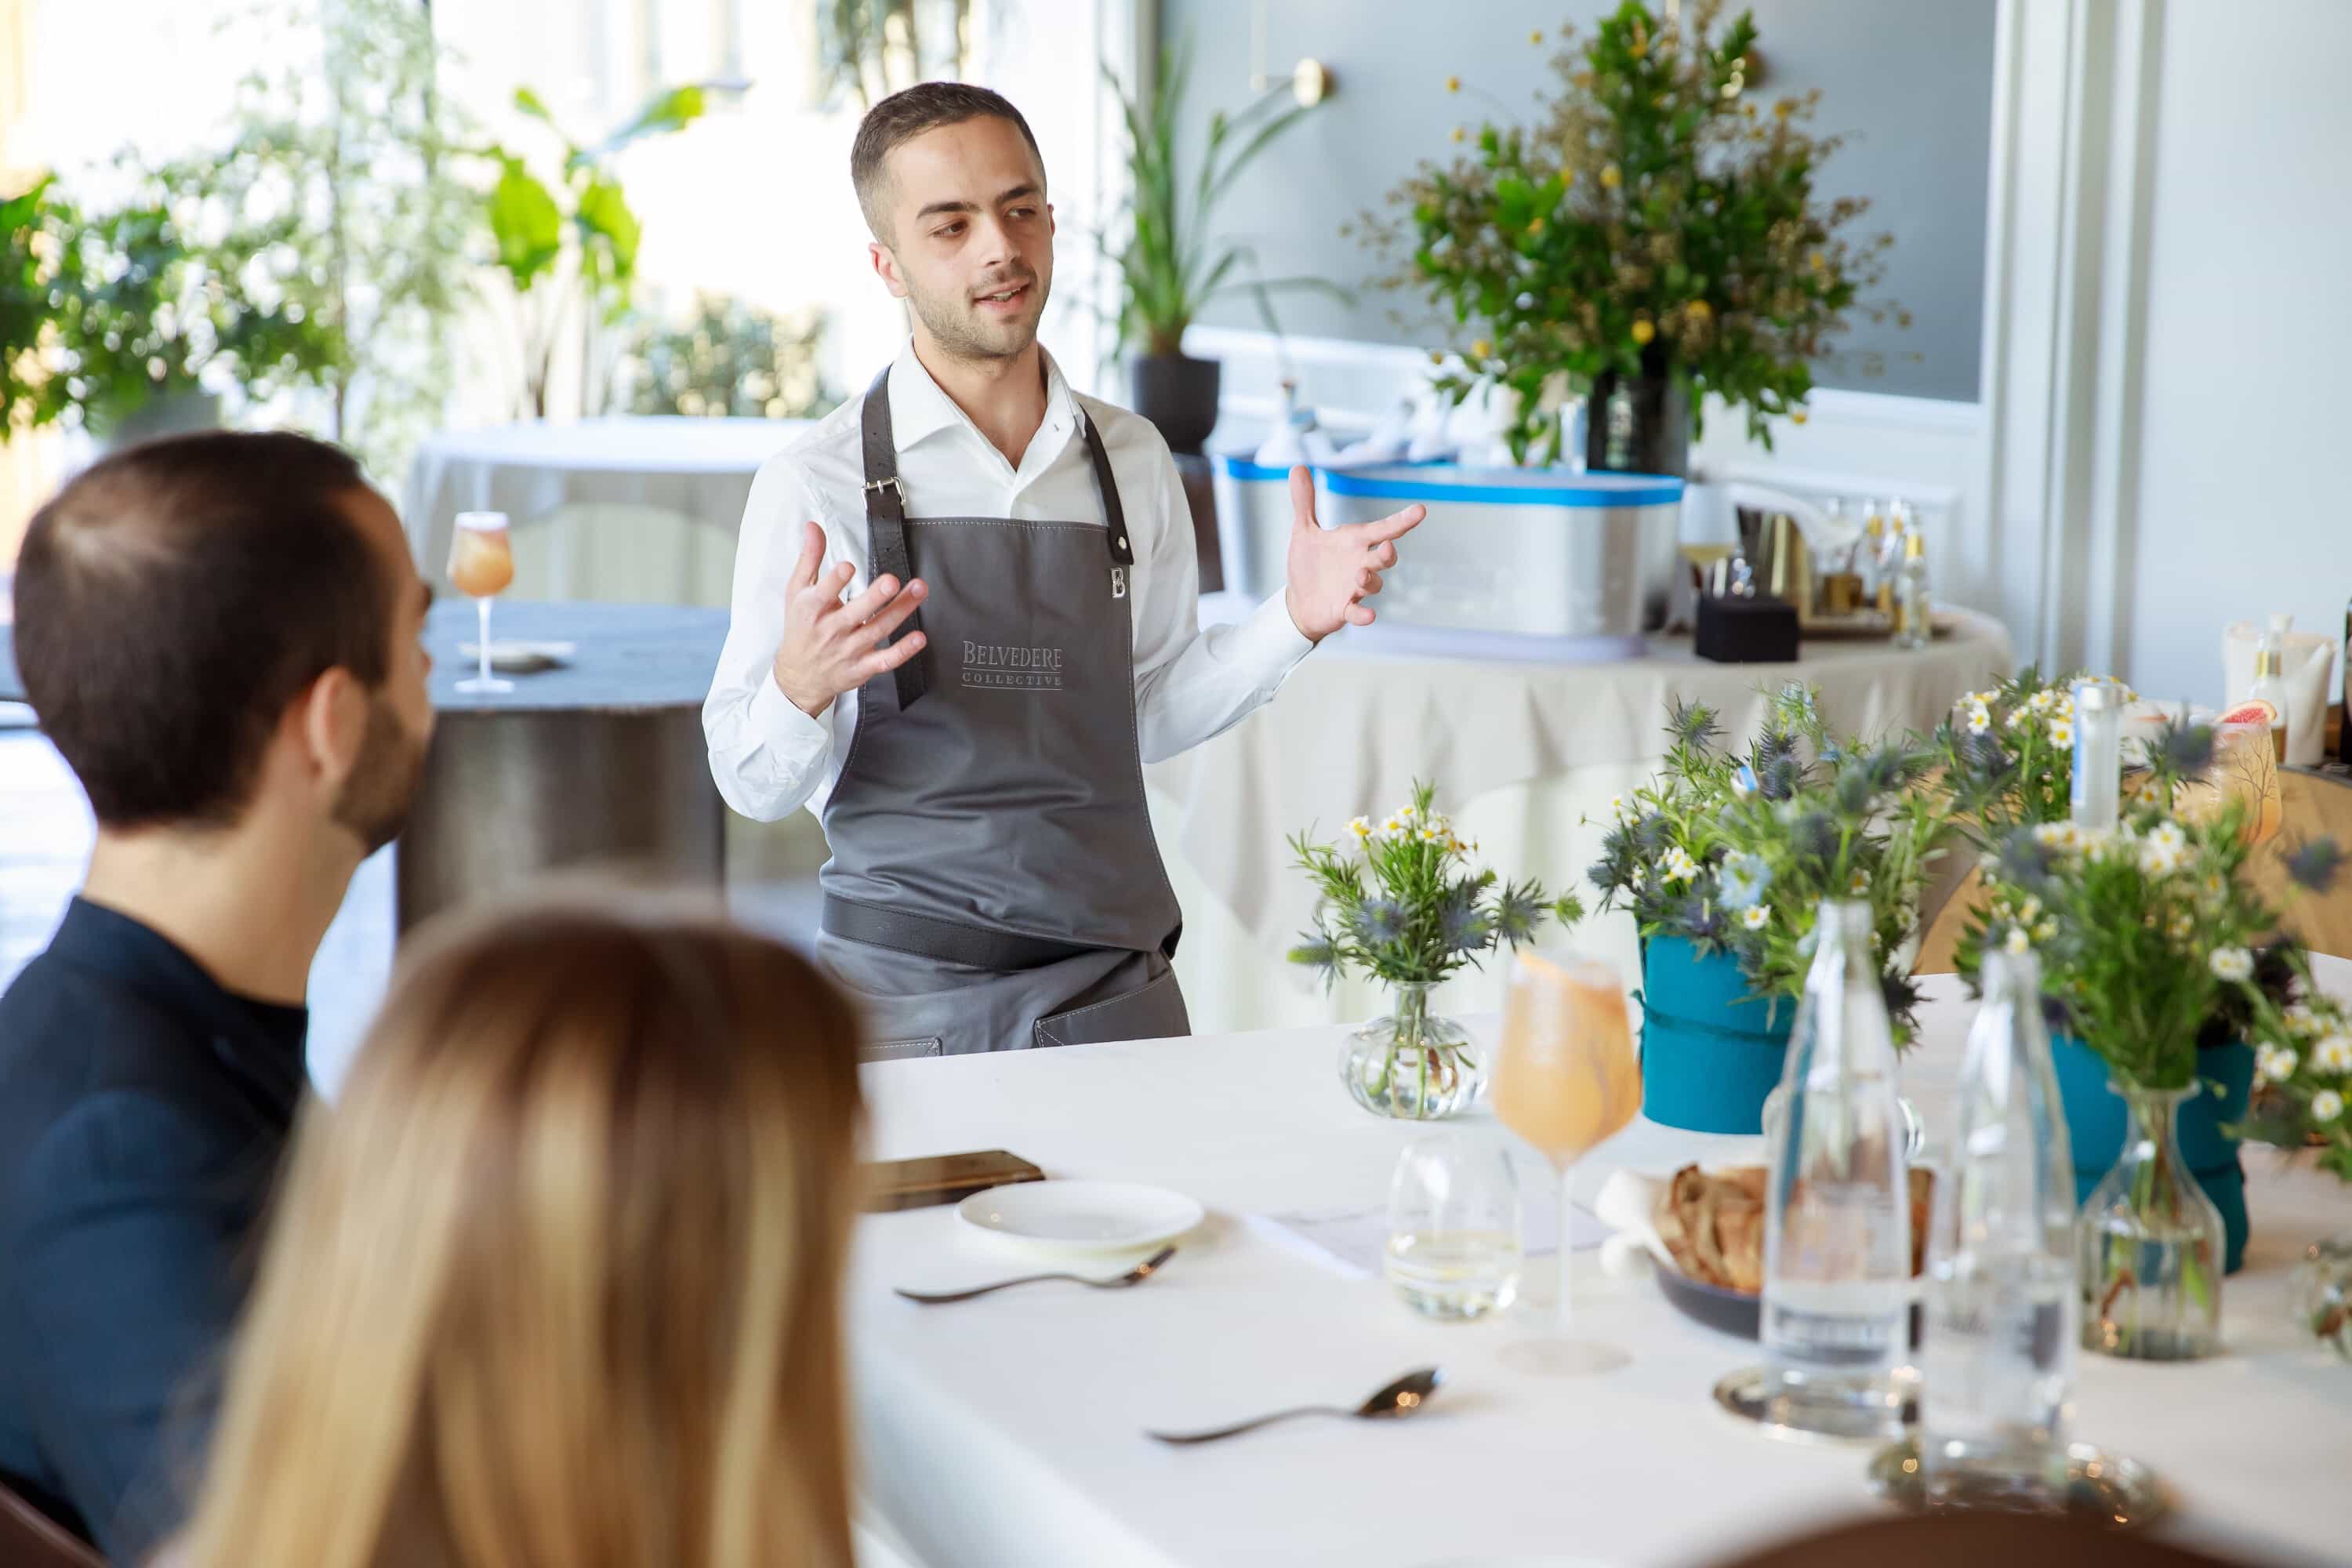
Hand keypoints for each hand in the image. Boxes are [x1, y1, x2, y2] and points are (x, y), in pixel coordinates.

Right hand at [770, 521, 928, 717]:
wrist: (800, 675)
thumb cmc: (800, 628)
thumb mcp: (797, 591)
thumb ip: (809, 558)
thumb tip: (814, 527)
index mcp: (813, 608)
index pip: (824, 592)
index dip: (836, 579)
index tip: (848, 567)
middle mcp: (832, 629)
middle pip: (856, 612)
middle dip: (875, 596)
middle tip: (891, 581)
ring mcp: (849, 649)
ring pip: (878, 629)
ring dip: (900, 610)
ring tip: (918, 590)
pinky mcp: (862, 666)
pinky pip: (886, 660)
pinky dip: (903, 651)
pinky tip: (918, 638)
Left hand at [1280, 466, 1425, 642]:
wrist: (1299, 601)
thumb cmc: (1309, 564)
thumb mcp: (1303, 530)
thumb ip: (1304, 501)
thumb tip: (1298, 467)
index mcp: (1354, 542)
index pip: (1383, 529)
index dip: (1402, 521)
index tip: (1420, 510)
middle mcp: (1360, 563)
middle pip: (1384, 558)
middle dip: (1388, 554)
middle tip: (1387, 547)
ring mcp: (1355, 588)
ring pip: (1373, 583)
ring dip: (1370, 580)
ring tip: (1360, 575)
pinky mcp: (1345, 609)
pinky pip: (1358, 612)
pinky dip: (1363, 615)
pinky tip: (1368, 616)